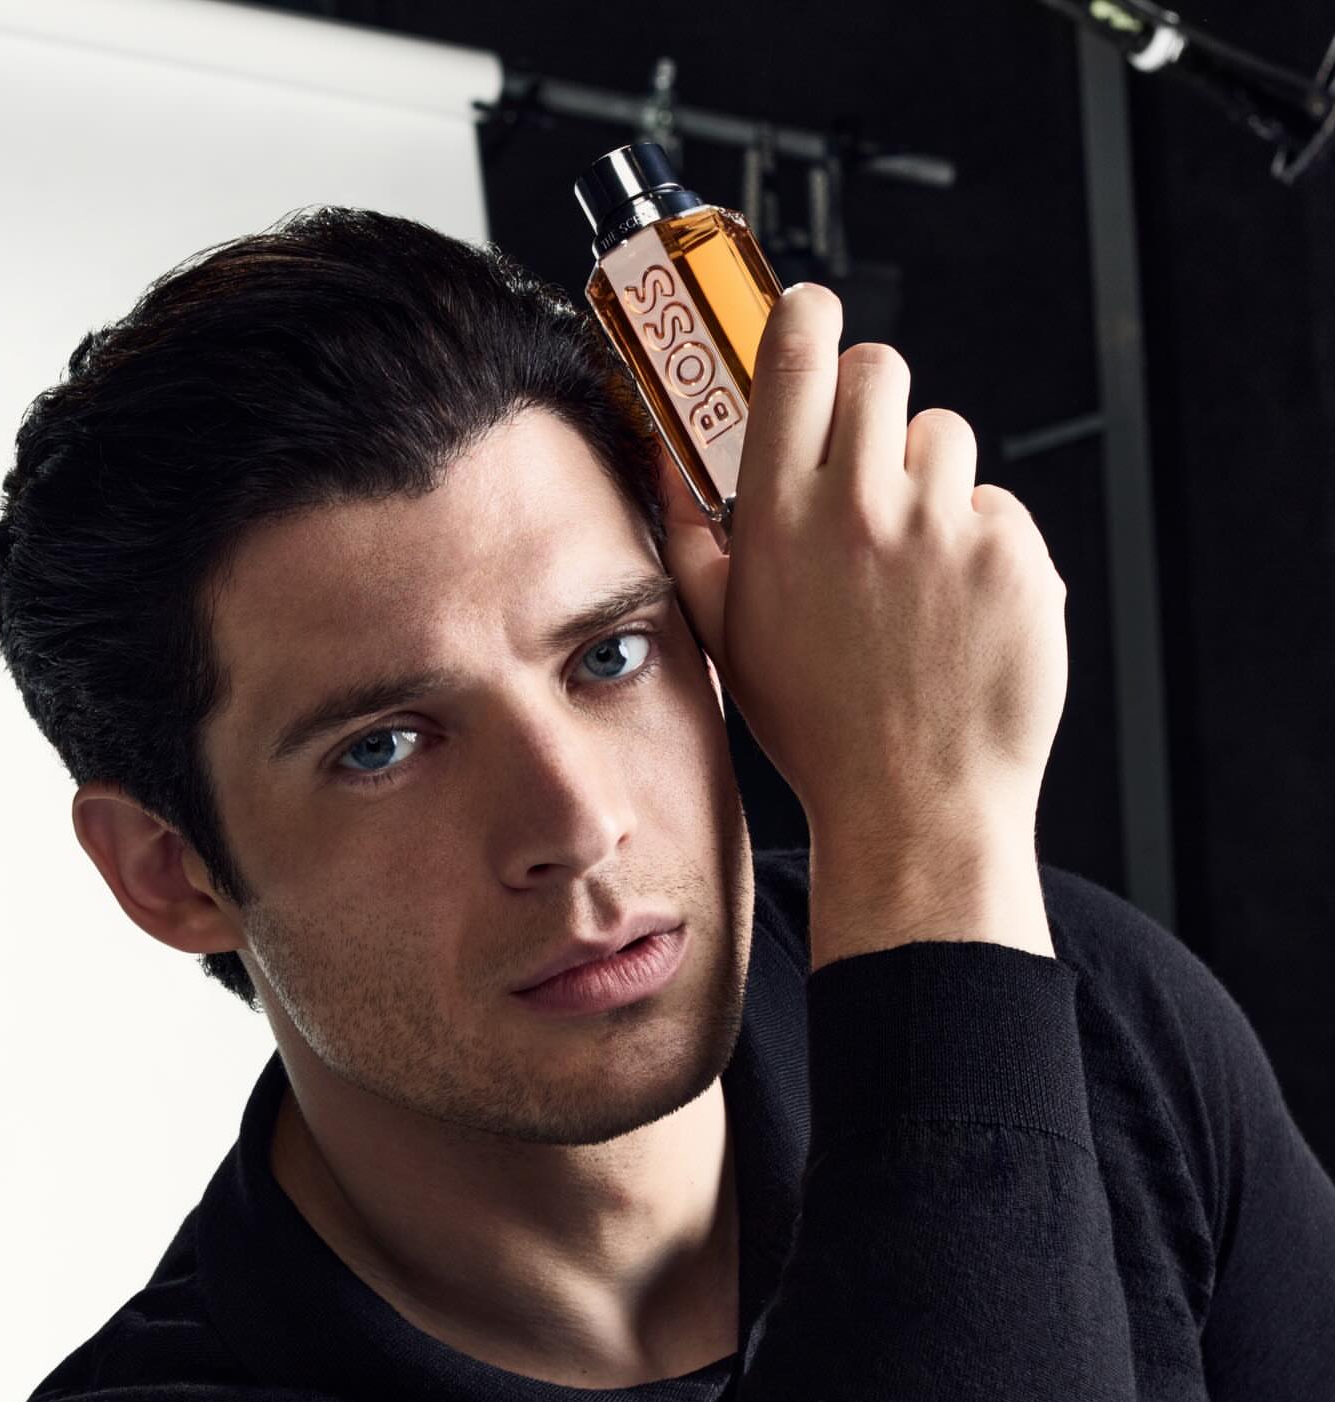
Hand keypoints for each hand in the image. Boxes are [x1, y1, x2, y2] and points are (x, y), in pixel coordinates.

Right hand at [658, 284, 1069, 868]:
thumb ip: (693, 543)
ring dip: (932, 481)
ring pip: (946, 438)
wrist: (916, 805)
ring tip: (916, 565)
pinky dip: (983, 547)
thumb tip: (666, 468)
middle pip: (879, 370)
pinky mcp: (1014, 553)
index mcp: (782, 520)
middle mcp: (860, 508)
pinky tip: (959, 610)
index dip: (808, 319)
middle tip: (872, 462)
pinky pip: (998, 508)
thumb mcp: (730, 639)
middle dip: (874, 402)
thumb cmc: (821, 731)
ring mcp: (944, 528)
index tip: (815, 319)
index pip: (797, 355)